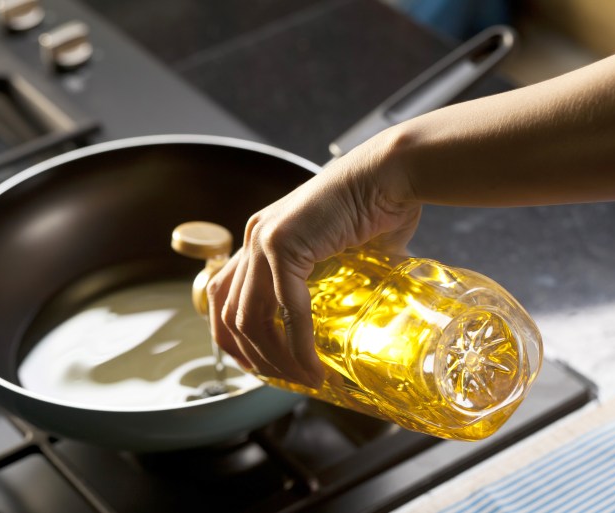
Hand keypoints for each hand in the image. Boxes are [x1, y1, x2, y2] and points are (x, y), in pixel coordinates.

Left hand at [206, 127, 419, 387]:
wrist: (391, 173)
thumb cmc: (376, 206)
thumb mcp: (340, 250)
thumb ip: (332, 280)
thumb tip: (353, 315)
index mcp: (261, 237)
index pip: (222, 294)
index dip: (231, 336)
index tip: (256, 364)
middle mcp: (254, 237)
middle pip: (228, 312)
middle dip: (251, 355)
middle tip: (280, 380)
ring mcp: (264, 239)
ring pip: (250, 317)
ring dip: (274, 358)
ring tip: (302, 378)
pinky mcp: (284, 244)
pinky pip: (286, 308)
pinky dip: (298, 344)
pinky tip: (313, 365)